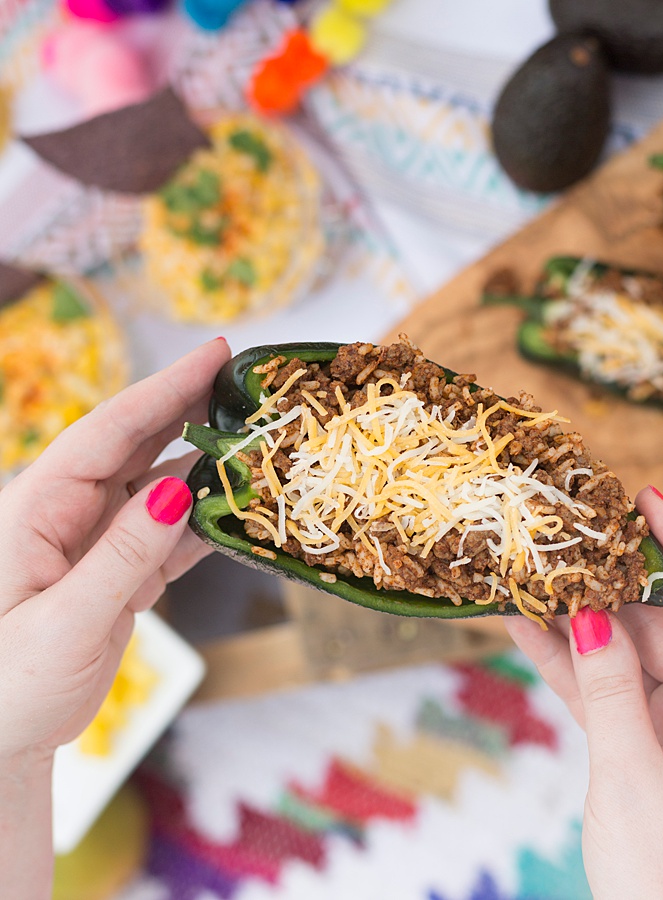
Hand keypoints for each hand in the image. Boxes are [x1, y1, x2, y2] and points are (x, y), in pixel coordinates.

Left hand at [0, 338, 229, 761]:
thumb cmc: (6, 690)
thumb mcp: (63, 624)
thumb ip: (123, 556)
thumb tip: (179, 488)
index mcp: (35, 510)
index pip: (108, 433)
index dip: (163, 389)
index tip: (214, 354)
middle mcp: (67, 515)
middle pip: (136, 445)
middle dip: (188, 407)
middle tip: (244, 381)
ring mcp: (95, 544)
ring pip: (159, 486)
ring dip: (205, 464)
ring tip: (255, 440)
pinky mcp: (119, 574)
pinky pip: (170, 535)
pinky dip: (206, 520)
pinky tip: (237, 509)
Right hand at [505, 487, 662, 899]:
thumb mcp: (633, 780)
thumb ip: (610, 692)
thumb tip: (588, 615)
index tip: (651, 504)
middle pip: (662, 623)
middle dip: (610, 586)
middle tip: (562, 542)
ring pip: (624, 649)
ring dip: (578, 622)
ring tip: (531, 577)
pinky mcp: (637, 734)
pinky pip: (600, 684)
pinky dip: (564, 661)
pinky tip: (523, 626)